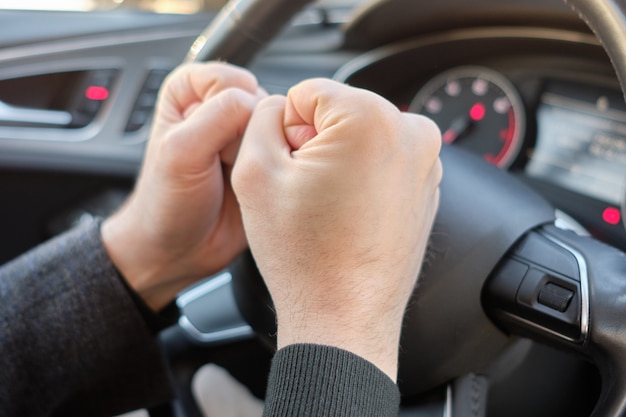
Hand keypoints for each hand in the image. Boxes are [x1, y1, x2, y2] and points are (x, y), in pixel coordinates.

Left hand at [102, 62, 264, 310]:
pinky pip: (285, 150)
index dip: (228, 108)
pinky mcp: (262, 161)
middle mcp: (217, 110)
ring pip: (276, 126)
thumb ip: (218, 117)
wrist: (179, 251)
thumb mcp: (181, 154)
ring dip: (265, 153)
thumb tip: (258, 102)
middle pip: (257, 101)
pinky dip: (278, 166)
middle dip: (249, 134)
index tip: (214, 138)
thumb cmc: (166, 205)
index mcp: (188, 95)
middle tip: (226, 164)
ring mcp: (242, 137)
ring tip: (240, 176)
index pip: (228, 79)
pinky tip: (259, 183)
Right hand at [232, 79, 441, 379]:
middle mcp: (410, 132)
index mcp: (370, 118)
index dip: (286, 129)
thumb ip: (259, 117)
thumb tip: (278, 107)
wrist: (343, 316)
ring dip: (337, 161)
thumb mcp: (254, 172)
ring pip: (359, 137)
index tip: (291, 168)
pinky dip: (360, 179)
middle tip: (306, 192)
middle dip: (314, 142)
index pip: (308, 92)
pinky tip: (346, 214)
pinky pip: (381, 163)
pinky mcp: (426, 187)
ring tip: (326, 206)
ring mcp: (425, 162)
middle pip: (338, 111)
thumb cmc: (304, 257)